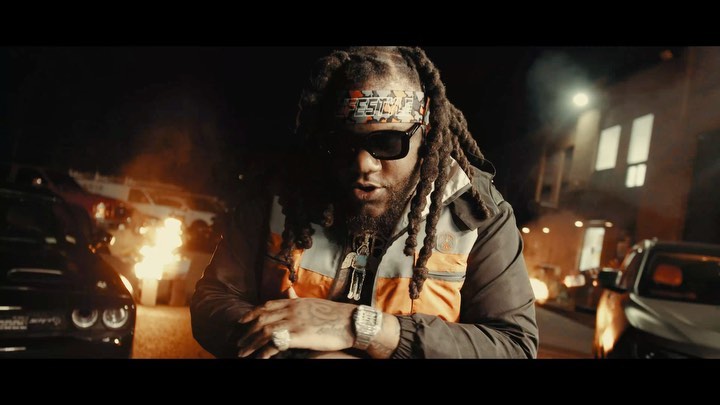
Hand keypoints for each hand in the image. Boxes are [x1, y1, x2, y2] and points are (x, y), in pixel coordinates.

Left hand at [236, 298, 356, 358]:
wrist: (351, 322)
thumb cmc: (334, 315)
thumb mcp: (313, 303)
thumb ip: (297, 299)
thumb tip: (288, 289)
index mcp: (294, 302)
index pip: (266, 306)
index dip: (251, 314)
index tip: (241, 322)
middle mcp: (291, 310)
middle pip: (261, 319)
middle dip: (247, 332)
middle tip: (239, 342)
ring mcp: (294, 322)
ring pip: (265, 332)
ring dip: (251, 344)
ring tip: (243, 353)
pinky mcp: (299, 336)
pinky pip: (275, 344)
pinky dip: (264, 352)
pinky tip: (259, 358)